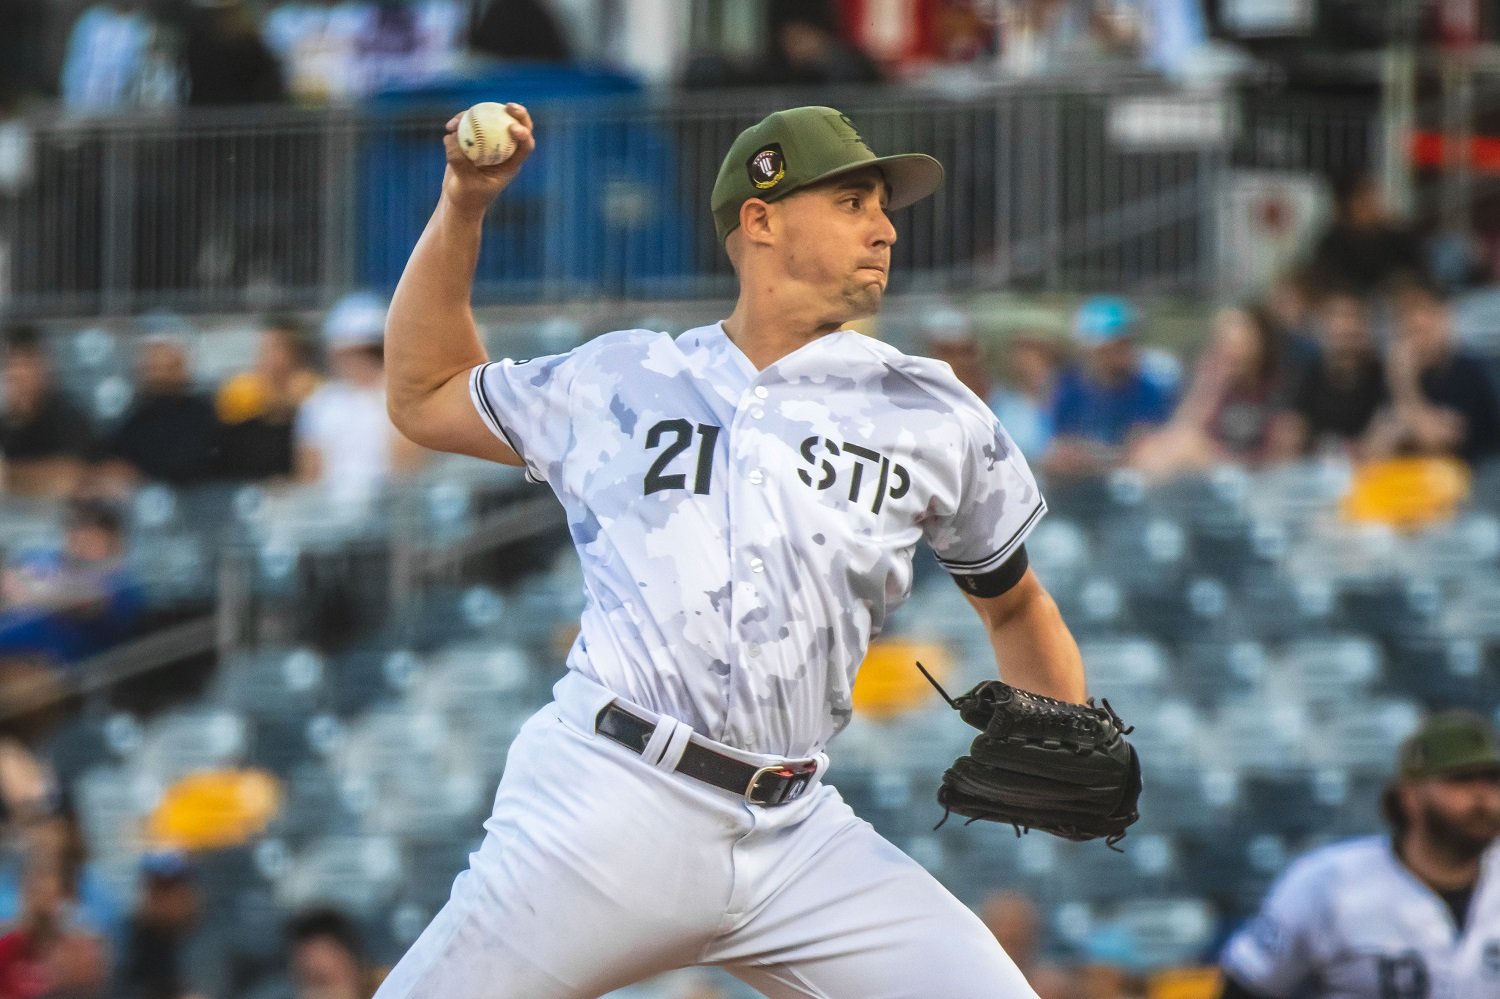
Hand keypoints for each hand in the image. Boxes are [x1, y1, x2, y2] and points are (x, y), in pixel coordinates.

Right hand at [441, 102, 535, 219]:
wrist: (458, 202)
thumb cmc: (467, 198)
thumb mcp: (464, 183)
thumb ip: (459, 162)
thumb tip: (451, 137)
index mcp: (510, 164)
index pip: (525, 146)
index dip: (524, 134)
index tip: (513, 128)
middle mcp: (504, 151)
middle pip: (516, 127)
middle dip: (517, 113)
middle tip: (508, 106)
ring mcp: (490, 144)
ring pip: (492, 121)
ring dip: (478, 114)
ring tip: (458, 120)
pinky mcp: (475, 140)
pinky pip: (472, 124)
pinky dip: (461, 122)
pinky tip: (449, 127)